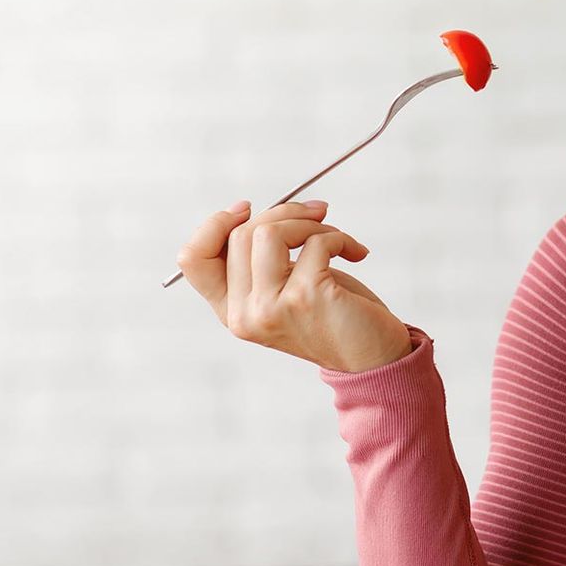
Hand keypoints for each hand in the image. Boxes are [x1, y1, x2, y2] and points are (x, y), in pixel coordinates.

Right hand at [175, 199, 412, 372]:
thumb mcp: (283, 287)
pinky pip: (315, 242)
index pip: (191, 259)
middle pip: (239, 234)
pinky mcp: (304, 298)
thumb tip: (252, 210)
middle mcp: (244, 314)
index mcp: (231, 310)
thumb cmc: (332, 314)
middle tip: (316, 214)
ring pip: (269, 232)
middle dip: (284, 212)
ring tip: (336, 237)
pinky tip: (355, 253)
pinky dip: (341, 238)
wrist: (373, 356)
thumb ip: (258, 259)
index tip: (249, 208)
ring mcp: (270, 308)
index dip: (215, 224)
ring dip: (310, 222)